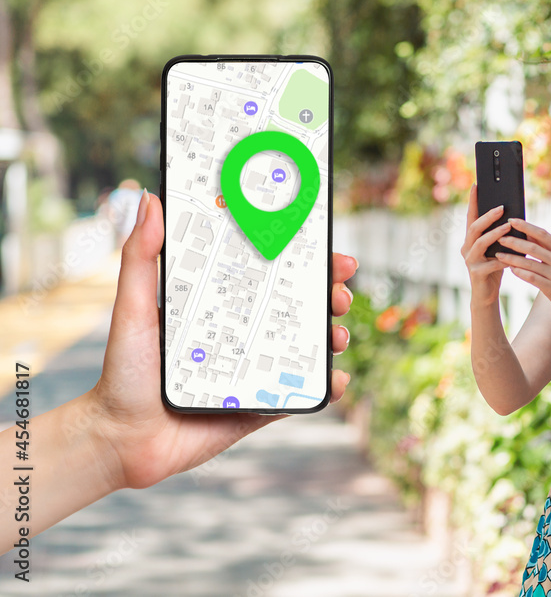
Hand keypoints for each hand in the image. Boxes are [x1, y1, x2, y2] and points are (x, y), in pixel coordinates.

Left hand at [89, 191, 356, 490]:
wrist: (122, 440)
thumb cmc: (123, 371)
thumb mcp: (132, 307)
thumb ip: (140, 257)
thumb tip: (150, 201)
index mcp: (221, 305)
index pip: (271, 274)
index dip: (304, 260)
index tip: (327, 247)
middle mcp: (245, 334)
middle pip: (300, 307)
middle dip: (329, 295)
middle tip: (338, 292)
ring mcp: (257, 371)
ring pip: (308, 348)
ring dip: (333, 336)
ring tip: (337, 334)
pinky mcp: (262, 407)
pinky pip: (301, 394)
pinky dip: (327, 386)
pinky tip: (337, 378)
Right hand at [460, 184, 511, 306]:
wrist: (487, 295)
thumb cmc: (495, 268)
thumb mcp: (498, 248)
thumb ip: (501, 235)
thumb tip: (514, 218)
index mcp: (471, 239)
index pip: (471, 216)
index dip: (473, 201)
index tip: (476, 185)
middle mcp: (466, 247)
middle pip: (474, 227)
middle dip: (487, 216)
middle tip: (501, 208)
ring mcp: (470, 260)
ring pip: (480, 243)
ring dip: (495, 234)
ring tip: (508, 228)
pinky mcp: (476, 273)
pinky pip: (490, 263)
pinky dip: (503, 259)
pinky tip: (513, 257)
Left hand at [495, 218, 550, 315]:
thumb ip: (544, 246)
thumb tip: (524, 233)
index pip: (541, 234)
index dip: (526, 226)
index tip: (511, 220)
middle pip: (533, 247)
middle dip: (514, 242)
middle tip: (499, 238)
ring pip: (529, 263)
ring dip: (512, 258)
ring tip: (499, 255)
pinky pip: (532, 278)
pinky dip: (520, 273)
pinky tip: (511, 269)